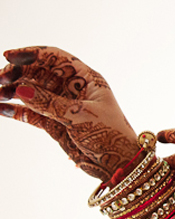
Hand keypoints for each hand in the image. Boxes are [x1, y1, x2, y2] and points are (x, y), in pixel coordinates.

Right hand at [0, 46, 138, 180]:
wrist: (119, 164)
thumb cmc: (110, 136)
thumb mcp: (80, 116)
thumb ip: (49, 103)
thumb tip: (20, 89)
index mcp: (86, 79)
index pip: (56, 58)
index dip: (32, 54)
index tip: (9, 57)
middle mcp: (72, 89)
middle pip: (39, 73)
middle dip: (18, 73)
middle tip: (0, 79)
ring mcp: (62, 107)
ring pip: (32, 92)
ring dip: (12, 91)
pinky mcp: (55, 124)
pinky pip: (31, 113)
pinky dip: (16, 110)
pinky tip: (0, 108)